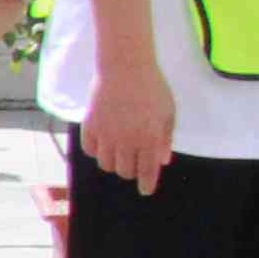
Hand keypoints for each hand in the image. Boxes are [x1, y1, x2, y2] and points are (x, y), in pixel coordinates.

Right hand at [83, 42, 175, 195]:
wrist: (125, 66)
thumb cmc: (152, 87)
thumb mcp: (168, 112)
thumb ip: (165, 138)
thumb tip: (162, 161)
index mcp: (148, 137)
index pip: (147, 170)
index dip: (147, 183)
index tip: (146, 191)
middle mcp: (126, 140)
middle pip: (124, 171)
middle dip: (131, 171)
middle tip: (135, 162)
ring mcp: (106, 134)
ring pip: (106, 164)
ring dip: (114, 163)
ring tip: (119, 153)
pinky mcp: (90, 126)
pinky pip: (90, 150)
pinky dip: (98, 152)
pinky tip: (105, 144)